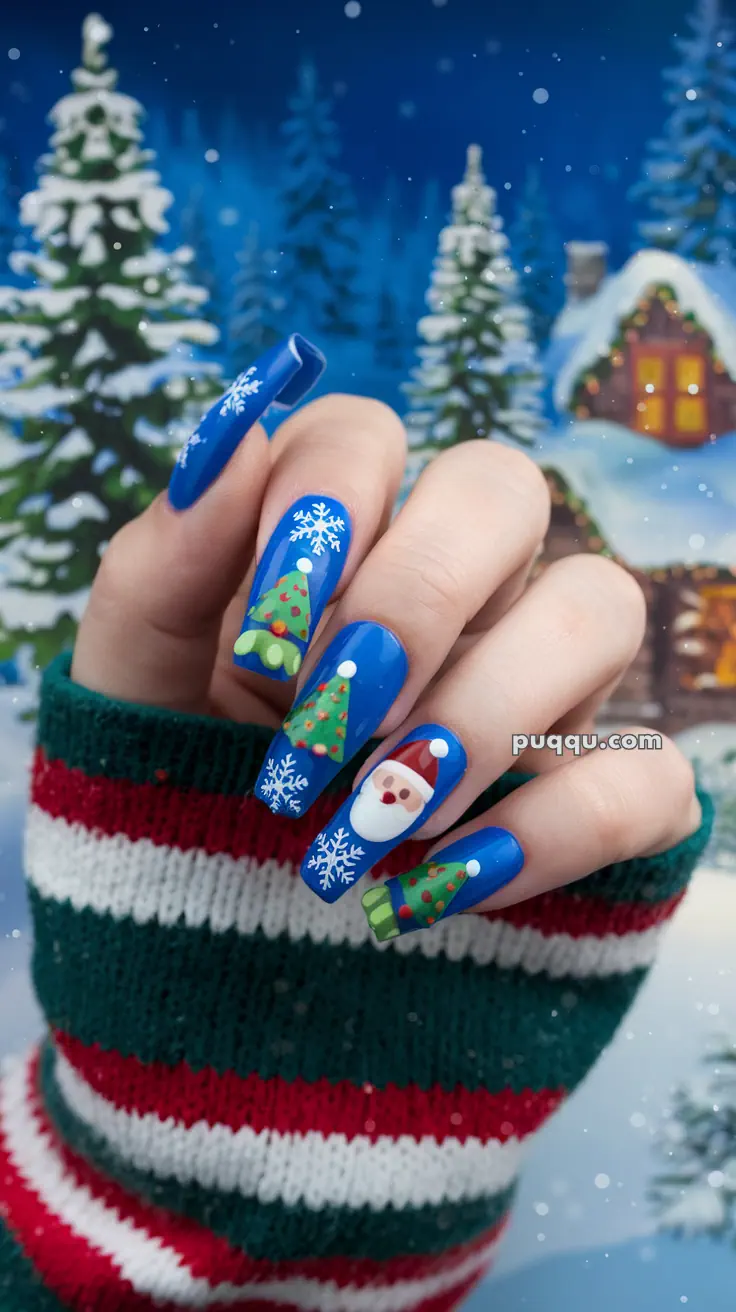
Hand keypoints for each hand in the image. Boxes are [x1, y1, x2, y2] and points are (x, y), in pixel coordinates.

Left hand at [72, 369, 701, 931]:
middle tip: (328, 720)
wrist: (211, 944)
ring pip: (601, 606)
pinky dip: (553, 832)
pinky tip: (438, 885)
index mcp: (339, 542)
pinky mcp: (595, 794)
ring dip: (486, 712)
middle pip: (504, 487)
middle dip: (414, 597)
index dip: (321, 512)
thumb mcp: (136, 687)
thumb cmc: (173, 788)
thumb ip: (162, 562)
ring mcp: (538, 685)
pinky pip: (649, 778)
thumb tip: (230, 432)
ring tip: (376, 817)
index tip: (260, 643)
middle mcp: (454, 591)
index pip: (364, 440)